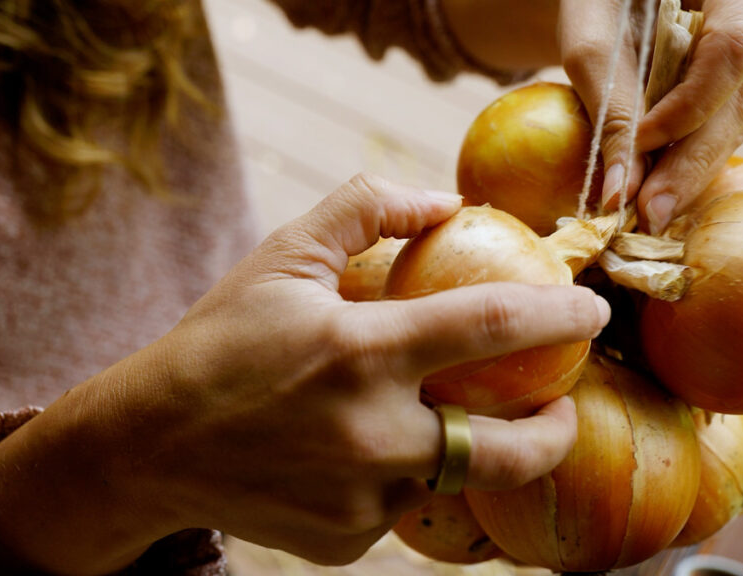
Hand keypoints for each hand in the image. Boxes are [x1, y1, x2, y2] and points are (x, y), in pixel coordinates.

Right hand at [0, 175, 609, 573]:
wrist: (151, 444)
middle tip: (561, 406)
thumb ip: (364, 210)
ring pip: (450, 477)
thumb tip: (443, 202)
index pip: (493, 325)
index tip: (591, 311)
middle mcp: (371, 432)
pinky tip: (358, 455)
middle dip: (557, 428)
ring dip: (464, 449)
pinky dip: (397, 477)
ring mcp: (360, 497)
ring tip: (446, 420)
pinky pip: (400, 507)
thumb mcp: (281, 255)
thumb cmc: (219, 341)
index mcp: (360, 350)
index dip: (560, 314)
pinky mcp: (345, 540)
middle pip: (510, 447)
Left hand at [560, 0, 742, 231]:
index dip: (688, 106)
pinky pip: (736, 115)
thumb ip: (610, 103)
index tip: (640, 144)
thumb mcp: (594, 33)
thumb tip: (621, 188)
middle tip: (651, 212)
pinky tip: (666, 183)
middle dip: (693, 161)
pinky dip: (698, 149)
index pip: (733, 50)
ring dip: (696, 164)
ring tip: (654, 207)